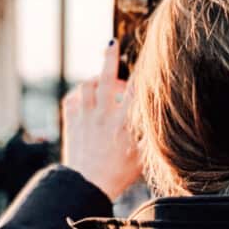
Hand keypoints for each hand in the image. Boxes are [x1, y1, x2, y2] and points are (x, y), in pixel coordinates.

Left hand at [61, 40, 141, 202]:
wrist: (87, 185)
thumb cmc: (119, 174)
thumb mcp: (142, 155)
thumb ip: (149, 133)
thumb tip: (157, 118)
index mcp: (123, 123)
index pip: (135, 91)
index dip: (142, 76)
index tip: (148, 65)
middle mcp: (102, 115)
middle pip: (106, 79)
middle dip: (109, 58)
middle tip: (112, 43)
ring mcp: (84, 116)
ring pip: (87, 85)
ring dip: (95, 80)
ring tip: (103, 81)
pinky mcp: (71, 121)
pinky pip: (72, 98)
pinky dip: (79, 95)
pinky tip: (86, 99)